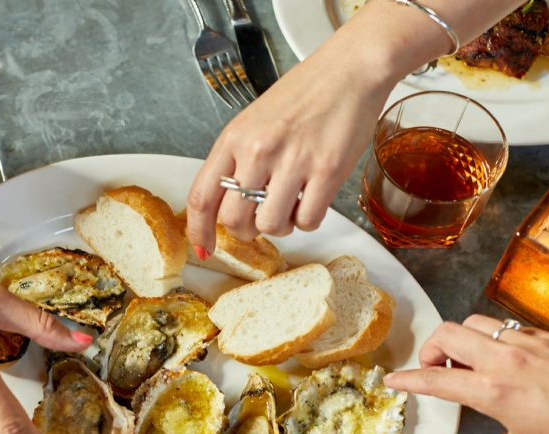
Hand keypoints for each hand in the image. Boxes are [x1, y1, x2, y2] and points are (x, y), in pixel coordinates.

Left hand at [185, 27, 396, 255]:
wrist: (348, 71)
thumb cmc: (303, 95)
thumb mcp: (253, 122)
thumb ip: (236, 160)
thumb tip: (225, 205)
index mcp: (234, 139)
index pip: (202, 197)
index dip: (199, 231)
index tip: (204, 247)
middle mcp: (258, 151)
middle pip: (234, 220)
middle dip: (246, 230)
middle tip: (260, 219)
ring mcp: (293, 162)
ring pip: (271, 225)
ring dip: (280, 225)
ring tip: (291, 204)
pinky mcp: (327, 171)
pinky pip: (308, 220)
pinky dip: (309, 219)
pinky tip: (312, 199)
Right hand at [383, 315, 548, 433]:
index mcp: (495, 391)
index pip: (437, 379)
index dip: (409, 379)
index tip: (394, 380)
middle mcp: (507, 359)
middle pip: (448, 334)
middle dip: (431, 349)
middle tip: (435, 370)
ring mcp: (529, 342)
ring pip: (477, 323)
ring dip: (463, 339)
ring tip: (469, 363)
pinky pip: (509, 327)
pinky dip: (495, 338)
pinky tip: (506, 360)